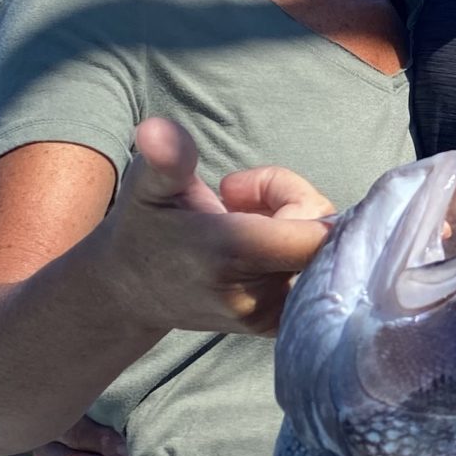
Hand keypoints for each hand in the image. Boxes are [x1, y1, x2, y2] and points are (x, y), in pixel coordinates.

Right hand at [97, 117, 333, 339]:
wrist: (132, 293)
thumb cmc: (145, 228)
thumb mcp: (148, 186)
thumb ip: (166, 159)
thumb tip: (157, 130)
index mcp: (231, 254)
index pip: (316, 235)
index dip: (303, 199)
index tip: (258, 187)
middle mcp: (258, 294)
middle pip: (323, 235)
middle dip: (291, 202)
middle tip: (237, 196)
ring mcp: (271, 316)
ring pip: (322, 254)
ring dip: (292, 227)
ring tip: (242, 221)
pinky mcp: (280, 326)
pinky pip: (317, 277)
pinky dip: (296, 254)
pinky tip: (258, 250)